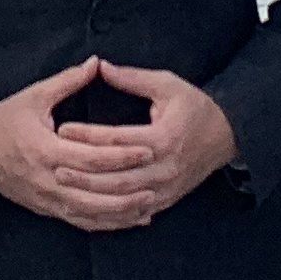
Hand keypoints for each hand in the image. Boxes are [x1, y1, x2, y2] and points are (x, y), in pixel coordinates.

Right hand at [0, 58, 154, 232]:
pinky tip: (129, 218)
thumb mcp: (34, 96)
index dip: (121, 154)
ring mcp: (48, 200)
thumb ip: (68, 81)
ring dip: (121, 211)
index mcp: (46, 149)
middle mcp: (49, 180)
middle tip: (158, 179)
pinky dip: (108, 223)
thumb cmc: (5, 120)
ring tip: (149, 203)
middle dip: (128, 186)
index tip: (147, 149)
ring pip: (91, 213)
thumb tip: (96, 63)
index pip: (91, 156)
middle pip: (95, 190)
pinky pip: (82, 222)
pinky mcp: (48, 210)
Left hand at [52, 61, 240, 225]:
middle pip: (117, 175)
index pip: (118, 139)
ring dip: (92, 194)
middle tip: (54, 165)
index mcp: (163, 136)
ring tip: (66, 186)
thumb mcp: (167, 84)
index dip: (88, 135)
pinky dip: (111, 212)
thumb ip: (132, 78)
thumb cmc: (194, 106)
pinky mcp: (166, 199)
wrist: (226, 135)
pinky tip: (90, 208)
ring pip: (123, 198)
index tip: (62, 129)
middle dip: (84, 172)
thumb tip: (101, 67)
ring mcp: (165, 188)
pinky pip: (134, 211)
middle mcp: (164, 166)